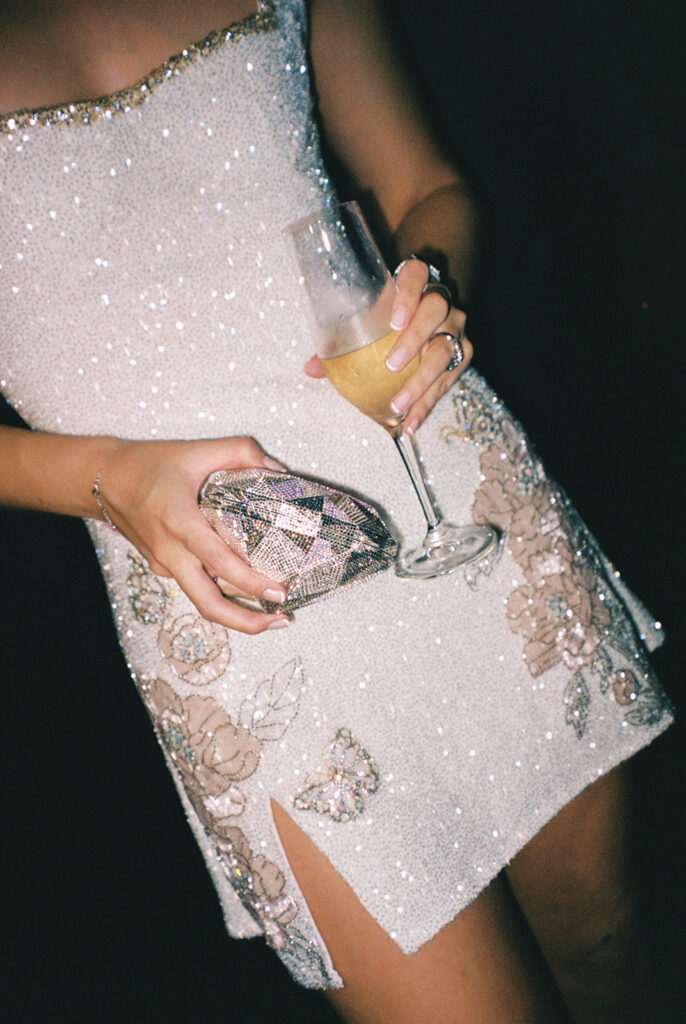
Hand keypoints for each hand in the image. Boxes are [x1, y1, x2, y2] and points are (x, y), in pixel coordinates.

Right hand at [98, 437, 289, 634]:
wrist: (103, 479)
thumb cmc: (148, 464)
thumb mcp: (197, 450)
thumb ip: (240, 452)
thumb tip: (276, 470)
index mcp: (180, 522)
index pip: (219, 562)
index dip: (250, 583)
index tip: (278, 593)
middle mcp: (171, 551)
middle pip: (208, 604)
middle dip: (245, 622)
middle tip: (281, 619)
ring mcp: (164, 564)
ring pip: (202, 600)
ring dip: (236, 612)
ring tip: (271, 611)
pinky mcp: (162, 567)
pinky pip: (196, 585)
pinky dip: (221, 591)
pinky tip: (244, 585)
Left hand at [304, 258, 471, 434]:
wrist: (421, 327)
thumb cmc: (386, 321)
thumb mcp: (367, 323)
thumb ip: (340, 341)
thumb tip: (310, 368)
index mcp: (415, 283)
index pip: (417, 275)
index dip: (408, 293)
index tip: (394, 319)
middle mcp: (440, 301)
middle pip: (435, 310)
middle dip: (415, 337)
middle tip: (392, 365)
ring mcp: (454, 327)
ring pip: (445, 349)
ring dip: (421, 380)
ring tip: (398, 404)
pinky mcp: (463, 354)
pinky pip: (446, 380)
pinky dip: (426, 404)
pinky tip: (410, 423)